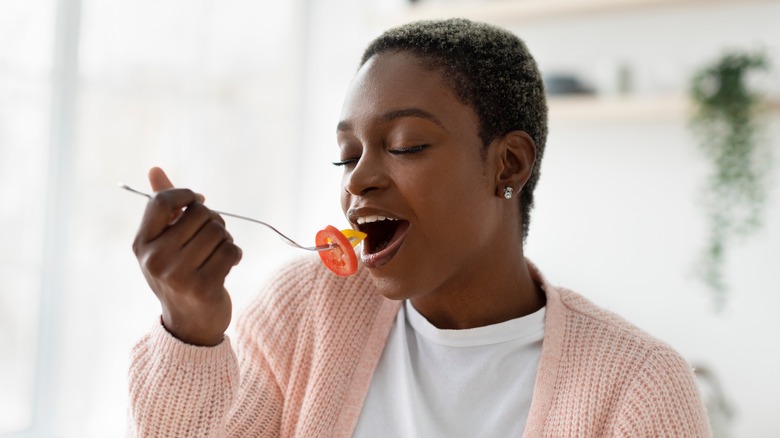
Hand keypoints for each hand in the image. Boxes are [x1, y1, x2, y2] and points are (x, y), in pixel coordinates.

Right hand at [132, 167, 241, 345]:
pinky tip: (229, 265)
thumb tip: (155, 168)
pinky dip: (235, 254)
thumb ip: (163, 207)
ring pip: (218, 232)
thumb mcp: (164, 243)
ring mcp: (177, 275)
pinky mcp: (202, 287)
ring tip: (219, 254)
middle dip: (213, 221)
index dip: (187, 196)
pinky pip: (231, 251)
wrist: (190, 325)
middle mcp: (154, 259)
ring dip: (226, 239)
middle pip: (199, 214)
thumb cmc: (179, 275)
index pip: (163, 201)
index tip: (198, 203)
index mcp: (142, 244)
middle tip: (213, 237)